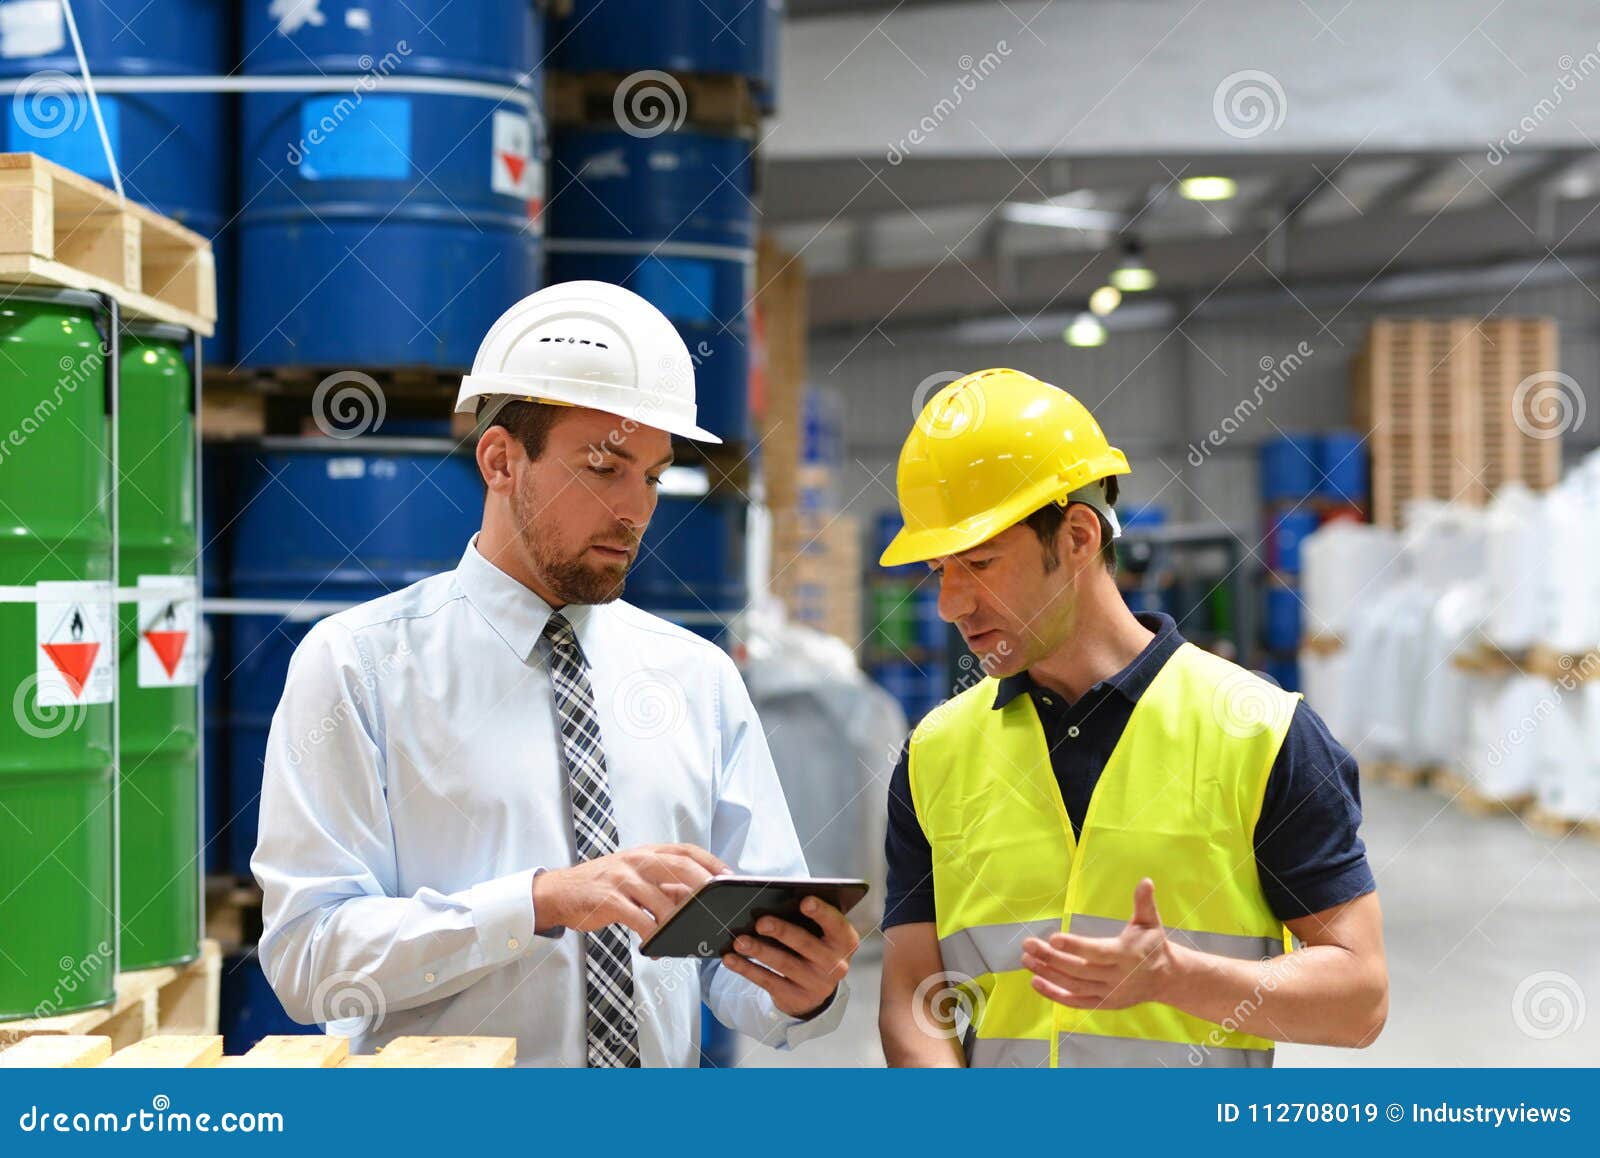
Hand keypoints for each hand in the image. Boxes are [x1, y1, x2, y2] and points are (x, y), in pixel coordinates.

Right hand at [532, 844, 728, 936]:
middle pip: (680, 867)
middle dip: (704, 884)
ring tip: (685, 934)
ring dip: (677, 920)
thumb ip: (660, 882)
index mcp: (647, 852)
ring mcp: (623, 878)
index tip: (729, 876)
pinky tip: (653, 946)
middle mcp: (637, 860)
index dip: (711, 861)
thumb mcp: (633, 875)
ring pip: (661, 898)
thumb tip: (696, 900)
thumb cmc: (603, 885)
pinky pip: (638, 919)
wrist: (559, 892)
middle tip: (719, 904)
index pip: (686, 850)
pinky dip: (650, 935)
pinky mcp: (609, 899)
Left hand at [720, 896, 859, 1018]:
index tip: (804, 901)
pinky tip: (731, 959)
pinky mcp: (795, 997)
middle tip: (760, 922)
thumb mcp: (822, 934)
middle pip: (805, 944)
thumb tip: (775, 901)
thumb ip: (809, 919)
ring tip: (739, 941)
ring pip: (783, 964)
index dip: (821, 912)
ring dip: (759, 951)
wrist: (816, 989)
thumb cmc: (815, 946)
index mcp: (844, 941)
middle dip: (782, 931)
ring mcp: (816, 983)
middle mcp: (835, 964)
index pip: (836, 924)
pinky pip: (768, 981)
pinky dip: (747, 969)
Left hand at [1021, 878, 1173, 1009]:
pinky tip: (1036, 982)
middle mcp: (1117, 977)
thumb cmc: (1153, 945)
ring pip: (1073, 985)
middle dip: (1051, 958)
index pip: (1097, 952)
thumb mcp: (1151, 922)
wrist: (1166, 979)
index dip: (1075, 947)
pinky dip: (1055, 994)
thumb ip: (1144, 903)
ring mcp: (1109, 993)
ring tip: (1027, 960)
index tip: (1053, 939)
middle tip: (1028, 945)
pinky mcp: (1103, 1003)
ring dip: (1048, 974)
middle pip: (1079, 970)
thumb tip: (1146, 881)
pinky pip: (1076, 1002)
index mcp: (1127, 955)